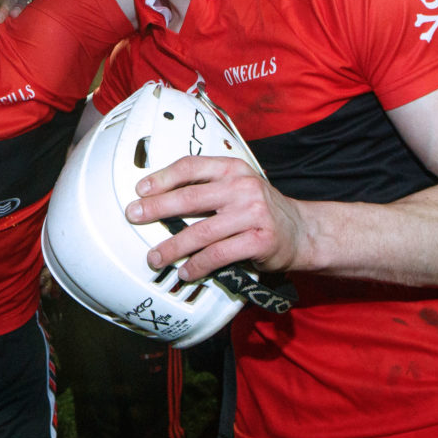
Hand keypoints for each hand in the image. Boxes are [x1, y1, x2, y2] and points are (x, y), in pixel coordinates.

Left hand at [125, 155, 308, 280]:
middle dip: (157, 209)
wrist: (303, 232)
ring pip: (201, 232)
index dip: (162, 177)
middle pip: (190, 198)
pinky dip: (198, 265)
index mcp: (233, 169)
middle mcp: (243, 188)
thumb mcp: (238, 188)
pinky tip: (186, 271)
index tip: (140, 189)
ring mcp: (253, 214)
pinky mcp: (260, 241)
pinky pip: (219, 255)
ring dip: (172, 247)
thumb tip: (159, 199)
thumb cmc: (260, 211)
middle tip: (134, 216)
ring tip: (155, 257)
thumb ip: (207, 188)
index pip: (191, 167)